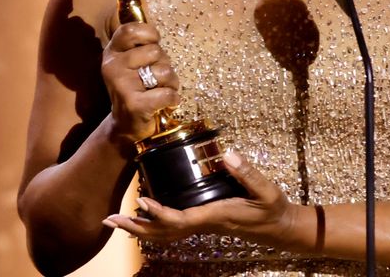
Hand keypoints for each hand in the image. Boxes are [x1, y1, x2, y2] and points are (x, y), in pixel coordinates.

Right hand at [101, 22, 179, 144]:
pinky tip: (166, 103)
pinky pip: (168, 93)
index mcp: (112, 53)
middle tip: (158, 77)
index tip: (154, 44)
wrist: (124, 126)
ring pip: (165, 71)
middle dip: (165, 63)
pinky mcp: (134, 104)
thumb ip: (140, 46)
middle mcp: (113, 66)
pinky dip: (173, 99)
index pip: (130, 30)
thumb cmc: (135, 89)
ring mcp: (122, 85)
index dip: (149, 34)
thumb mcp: (130, 64)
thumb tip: (156, 30)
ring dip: (171, 82)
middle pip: (155, 51)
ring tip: (162, 90)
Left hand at [102, 151, 302, 248]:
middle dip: (136, 227)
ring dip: (139, 228)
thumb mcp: (266, 190)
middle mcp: (204, 224)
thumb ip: (248, 173)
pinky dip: (152, 224)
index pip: (180, 219)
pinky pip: (171, 228)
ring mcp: (202, 226)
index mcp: (215, 216)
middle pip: (163, 233)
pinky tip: (142, 217)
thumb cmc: (272, 209)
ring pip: (164, 233)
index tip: (141, 201)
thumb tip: (228, 155)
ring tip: (117, 221)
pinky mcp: (203, 221)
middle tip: (109, 219)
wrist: (280, 228)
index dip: (159, 213)